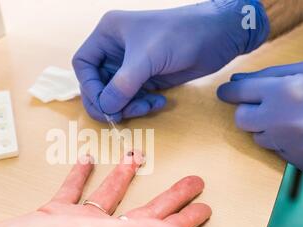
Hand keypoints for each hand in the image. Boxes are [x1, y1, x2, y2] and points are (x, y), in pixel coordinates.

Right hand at [72, 0, 268, 121]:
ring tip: (147, 106)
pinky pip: (133, 99)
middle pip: (96, 84)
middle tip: (119, 115)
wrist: (219, 35)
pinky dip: (141, 106)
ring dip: (127, 106)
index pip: (83, 64)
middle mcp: (115, 50)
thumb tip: (105, 108)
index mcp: (108, 34)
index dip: (89, 86)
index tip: (104, 103)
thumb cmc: (181, 35)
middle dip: (108, 101)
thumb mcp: (147, 58)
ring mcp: (131, 65)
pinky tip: (158, 103)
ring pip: (115, 95)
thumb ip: (122, 85)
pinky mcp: (146, 78)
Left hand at [217, 60, 302, 174]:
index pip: (239, 92)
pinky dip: (286, 143)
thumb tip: (235, 80)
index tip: (226, 92)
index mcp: (286, 92)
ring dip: (268, 128)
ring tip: (294, 118)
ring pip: (259, 138)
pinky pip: (279, 152)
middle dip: (248, 111)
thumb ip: (271, 74)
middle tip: (265, 104)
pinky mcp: (302, 162)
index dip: (230, 91)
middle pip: (242, 119)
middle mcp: (284, 121)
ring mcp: (293, 145)